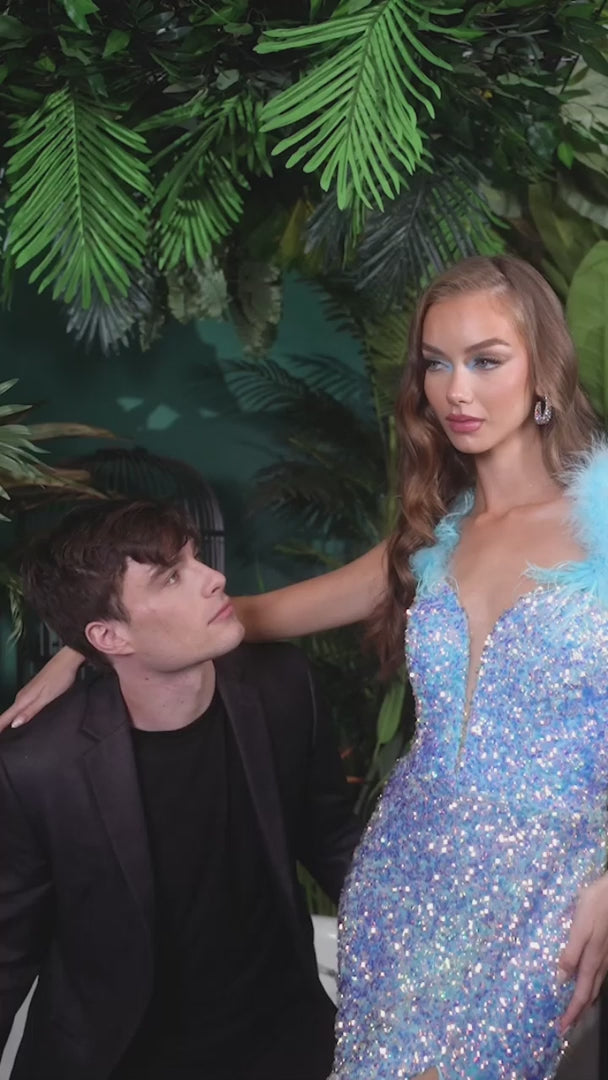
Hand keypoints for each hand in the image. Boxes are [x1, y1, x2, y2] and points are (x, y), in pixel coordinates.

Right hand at [0, 647, 83, 731]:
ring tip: (5, 732)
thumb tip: (15, 724)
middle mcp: (22, 696)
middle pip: (8, 715)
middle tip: (0, 737)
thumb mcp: (46, 697)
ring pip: (15, 710)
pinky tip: (20, 719)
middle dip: (1, 726)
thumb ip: (30, 711)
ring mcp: (27, 692)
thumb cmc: (59, 677)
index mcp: (23, 699)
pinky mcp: (33, 691)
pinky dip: (17, 714)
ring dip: (9, 720)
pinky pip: (21, 705)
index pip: (6, 717)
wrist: (67, 661)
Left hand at [558, 873, 607, 1032]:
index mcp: (592, 960)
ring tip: (575, 1009)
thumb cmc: (596, 905)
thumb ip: (570, 953)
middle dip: (578, 1011)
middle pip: (590, 994)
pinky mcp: (606, 947)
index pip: (581, 994)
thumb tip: (560, 980)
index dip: (572, 1012)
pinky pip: (599, 974)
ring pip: (596, 985)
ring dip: (585, 1000)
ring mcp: (606, 956)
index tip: (562, 1028)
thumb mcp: (579, 928)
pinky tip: (587, 981)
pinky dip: (591, 985)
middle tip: (566, 1025)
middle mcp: (601, 962)